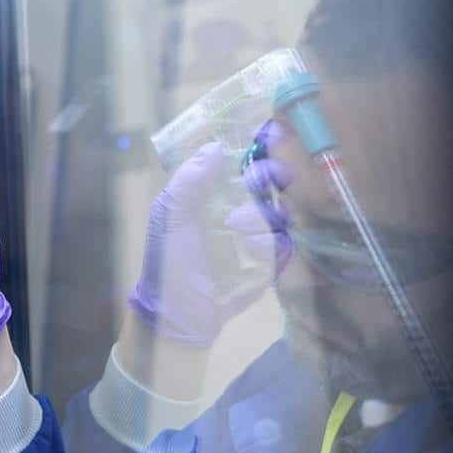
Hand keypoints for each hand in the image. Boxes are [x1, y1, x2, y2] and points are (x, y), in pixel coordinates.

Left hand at [130, 127, 292, 347]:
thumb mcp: (170, 218)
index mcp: (212, 193)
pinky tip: (252, 252)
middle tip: (263, 179)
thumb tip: (214, 146)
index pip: (240, 161)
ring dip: (262, 216)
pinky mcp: (268, 263)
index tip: (265, 137)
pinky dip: (271, 246)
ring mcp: (255, 235)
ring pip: (279, 211)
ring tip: (236, 227)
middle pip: (269, 180)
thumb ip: (189, 182)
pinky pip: (284, 245)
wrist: (179, 314)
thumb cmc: (168, 262)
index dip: (254, 148)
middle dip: (271, 176)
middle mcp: (237, 208)